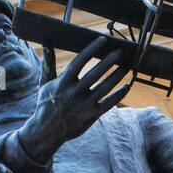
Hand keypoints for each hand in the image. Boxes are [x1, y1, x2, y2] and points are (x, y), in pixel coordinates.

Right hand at [19, 42, 131, 164]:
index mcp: (63, 82)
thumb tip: (46, 42)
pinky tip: (126, 87)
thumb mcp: (45, 83)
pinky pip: (108, 104)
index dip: (91, 50)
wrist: (48, 131)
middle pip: (95, 74)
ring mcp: (84, 105)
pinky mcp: (91, 116)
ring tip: (126, 67)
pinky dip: (118, 96)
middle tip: (120, 52)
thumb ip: (49, 63)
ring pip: (104, 88)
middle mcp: (75, 93)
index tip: (102, 40)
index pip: (80, 62)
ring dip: (117, 77)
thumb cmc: (46, 104)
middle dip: (108, 62)